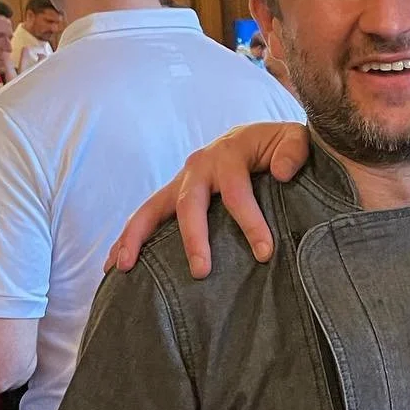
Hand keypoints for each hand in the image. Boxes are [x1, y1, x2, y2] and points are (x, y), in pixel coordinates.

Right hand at [106, 121, 309, 278]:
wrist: (260, 138)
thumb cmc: (279, 145)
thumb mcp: (295, 139)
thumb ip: (294, 151)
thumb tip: (281, 172)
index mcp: (229, 154)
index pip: (236, 192)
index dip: (250, 222)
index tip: (264, 252)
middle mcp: (199, 167)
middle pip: (189, 204)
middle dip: (193, 238)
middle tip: (201, 271)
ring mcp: (181, 182)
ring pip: (152, 208)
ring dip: (137, 237)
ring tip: (126, 267)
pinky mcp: (174, 195)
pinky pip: (146, 216)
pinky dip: (128, 238)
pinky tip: (114, 265)